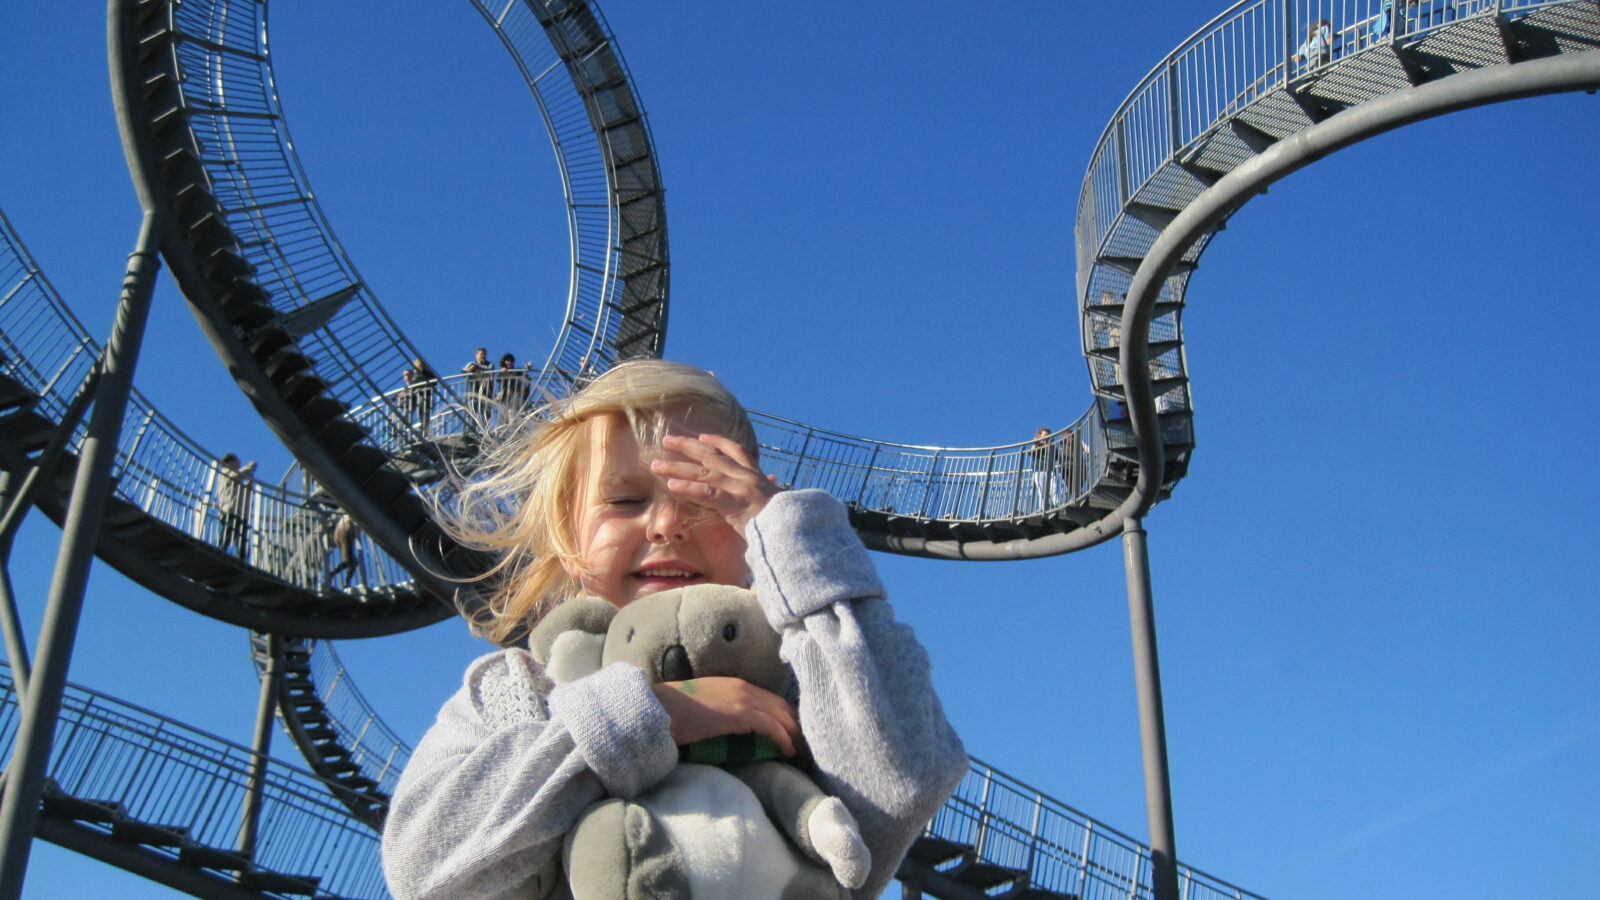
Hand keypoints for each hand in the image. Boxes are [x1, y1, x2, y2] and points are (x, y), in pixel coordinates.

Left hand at [650, 433, 779, 533]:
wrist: (797, 531)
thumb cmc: (788, 521)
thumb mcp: (778, 501)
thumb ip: (769, 490)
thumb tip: (773, 481)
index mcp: (757, 476)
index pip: (737, 451)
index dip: (718, 441)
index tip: (703, 436)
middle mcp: (747, 477)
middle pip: (713, 455)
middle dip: (688, 446)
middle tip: (668, 440)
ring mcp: (741, 488)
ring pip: (703, 473)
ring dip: (677, 467)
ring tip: (657, 465)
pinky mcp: (735, 503)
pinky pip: (706, 493)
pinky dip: (687, 488)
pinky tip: (670, 486)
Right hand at [651, 676, 800, 756]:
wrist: (655, 709)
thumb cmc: (672, 712)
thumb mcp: (703, 707)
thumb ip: (721, 712)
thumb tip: (732, 730)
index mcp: (734, 685)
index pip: (771, 699)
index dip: (786, 716)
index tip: (795, 733)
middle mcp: (743, 687)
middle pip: (781, 706)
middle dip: (796, 725)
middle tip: (805, 744)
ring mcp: (741, 698)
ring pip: (780, 715)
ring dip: (794, 734)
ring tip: (802, 751)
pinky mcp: (738, 713)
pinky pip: (770, 726)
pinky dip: (783, 738)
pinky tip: (788, 750)